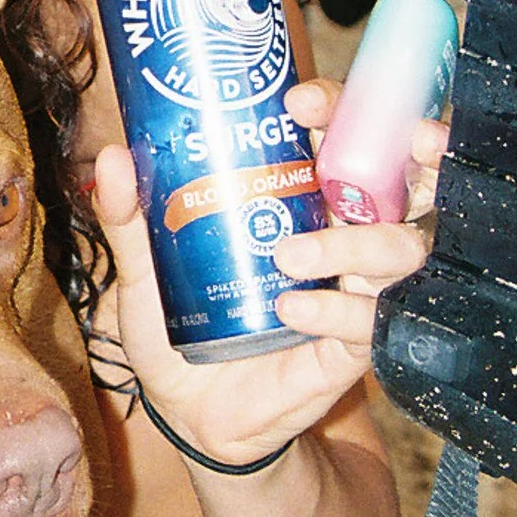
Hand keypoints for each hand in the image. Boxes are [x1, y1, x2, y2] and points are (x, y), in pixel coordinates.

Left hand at [89, 91, 431, 468]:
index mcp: (299, 202)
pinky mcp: (357, 344)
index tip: (299, 101)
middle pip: (401, 178)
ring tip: (288, 254)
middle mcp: (342, 235)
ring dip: (352, 240)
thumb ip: (130, 220)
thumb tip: (114, 157)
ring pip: (400, 246)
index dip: (336, 109)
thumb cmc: (179, 330)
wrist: (193, 415)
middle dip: (402, 153)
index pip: (338, 138)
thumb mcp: (146, 273)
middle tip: (342, 151)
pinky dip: (335, 309)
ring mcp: (357, 289)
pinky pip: (372, 318)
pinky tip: (291, 308)